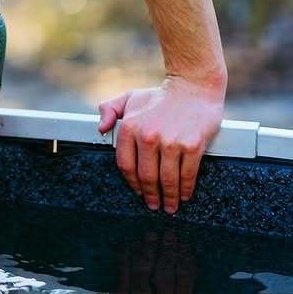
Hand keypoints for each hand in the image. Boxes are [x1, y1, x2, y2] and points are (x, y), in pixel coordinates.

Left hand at [97, 77, 224, 213]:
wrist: (193, 86)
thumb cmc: (160, 97)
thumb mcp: (130, 98)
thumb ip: (110, 111)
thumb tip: (100, 129)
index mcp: (131, 127)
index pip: (126, 165)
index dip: (131, 183)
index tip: (138, 193)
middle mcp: (148, 136)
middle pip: (146, 177)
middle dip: (150, 196)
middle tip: (154, 205)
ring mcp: (171, 142)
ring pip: (167, 180)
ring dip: (169, 198)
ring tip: (170, 207)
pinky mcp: (192, 146)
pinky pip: (187, 175)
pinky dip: (185, 189)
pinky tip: (184, 196)